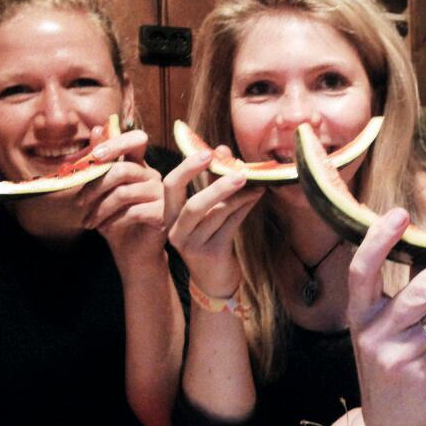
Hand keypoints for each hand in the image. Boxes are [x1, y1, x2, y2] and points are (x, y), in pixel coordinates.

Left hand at [76, 128, 165, 275]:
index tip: (94, 156)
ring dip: (99, 209)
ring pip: (124, 193)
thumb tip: (97, 129)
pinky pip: (133, 212)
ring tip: (88, 222)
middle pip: (122, 170)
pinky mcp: (164, 215)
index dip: (116, 143)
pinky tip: (104, 229)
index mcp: (140, 165)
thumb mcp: (102, 191)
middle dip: (95, 187)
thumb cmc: (115, 220)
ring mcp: (162, 195)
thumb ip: (99, 162)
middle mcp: (154, 176)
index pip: (136, 140)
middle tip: (79, 203)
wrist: (132, 253)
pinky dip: (112, 221)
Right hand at [164, 145, 263, 296]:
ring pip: (217, 214)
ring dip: (239, 195)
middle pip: (192, 205)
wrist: (213, 276)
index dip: (187, 167)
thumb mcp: (206, 207)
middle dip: (215, 185)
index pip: (170, 186)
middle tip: (238, 170)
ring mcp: (193, 244)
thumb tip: (222, 148)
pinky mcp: (212, 253)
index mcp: (169, 213)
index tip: (207, 152)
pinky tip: (256, 195)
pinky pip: (231, 224)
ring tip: (254, 181)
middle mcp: (176, 230)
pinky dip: (245, 207)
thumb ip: (211, 179)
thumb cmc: (209, 234)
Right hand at [347, 208, 425, 425]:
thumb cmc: (390, 357)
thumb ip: (406, 290)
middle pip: (416, 293)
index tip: (399, 214)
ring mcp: (400, 356)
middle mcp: (374, 334)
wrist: (392, 421)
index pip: (360, 272)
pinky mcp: (425, 372)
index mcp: (358, 315)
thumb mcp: (383, 326)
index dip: (377, 241)